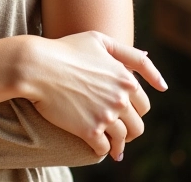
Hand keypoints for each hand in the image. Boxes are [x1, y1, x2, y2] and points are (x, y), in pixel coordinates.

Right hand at [18, 31, 166, 161]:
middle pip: (137, 125)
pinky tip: (98, 147)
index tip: (129, 114)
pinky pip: (104, 149)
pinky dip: (103, 150)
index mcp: (125, 79)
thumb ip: (129, 54)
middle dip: (130, 129)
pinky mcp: (89, 131)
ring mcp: (106, 116)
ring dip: (119, 144)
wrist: (36, 66)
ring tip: (113, 147)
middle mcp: (120, 99)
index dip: (136, 109)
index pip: (144, 104)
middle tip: (120, 131)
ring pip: (122, 139)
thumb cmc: (65, 49)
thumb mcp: (98, 40)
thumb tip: (154, 70)